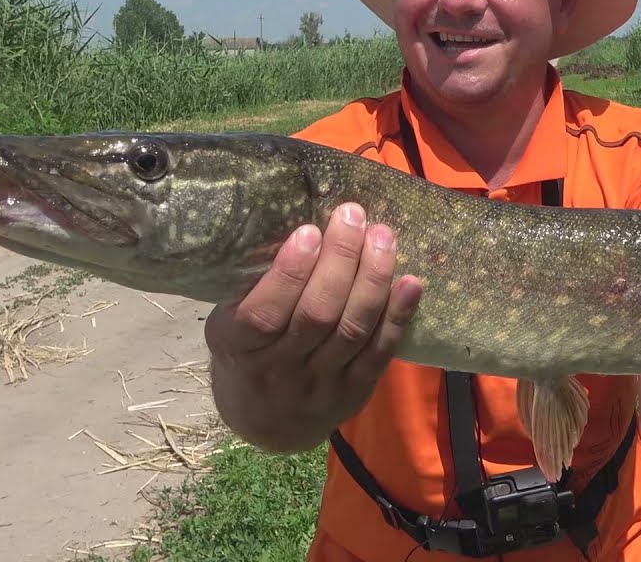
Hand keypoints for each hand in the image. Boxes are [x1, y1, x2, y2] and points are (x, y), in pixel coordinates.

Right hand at [203, 202, 422, 452]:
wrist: (267, 423)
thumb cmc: (247, 354)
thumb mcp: (229, 325)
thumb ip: (253, 289)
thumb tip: (292, 224)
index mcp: (239, 348)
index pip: (263, 313)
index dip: (289, 272)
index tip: (310, 230)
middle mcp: (280, 371)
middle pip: (317, 315)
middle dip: (340, 260)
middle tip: (353, 216)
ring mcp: (320, 385)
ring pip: (352, 330)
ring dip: (372, 279)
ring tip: (382, 237)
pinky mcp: (355, 392)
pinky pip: (380, 352)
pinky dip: (398, 316)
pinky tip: (411, 282)